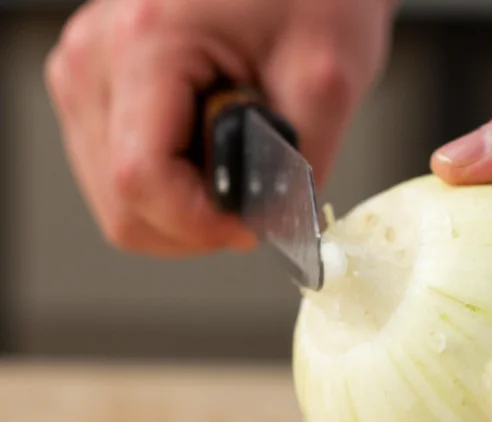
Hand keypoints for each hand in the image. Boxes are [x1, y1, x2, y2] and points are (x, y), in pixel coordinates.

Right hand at [45, 0, 397, 255]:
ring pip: (118, 202)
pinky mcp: (95, 90)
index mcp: (147, 43)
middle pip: (123, 207)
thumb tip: (270, 229)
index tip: (255, 224)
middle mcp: (95, 60)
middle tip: (256, 193)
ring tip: (237, 156)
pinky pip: (120, 177)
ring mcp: (86, 75)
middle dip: (198, 224)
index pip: (142, 181)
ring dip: (186, 208)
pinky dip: (174, 186)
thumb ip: (298, 165)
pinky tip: (212, 149)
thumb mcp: (327, 79)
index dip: (204, 226)